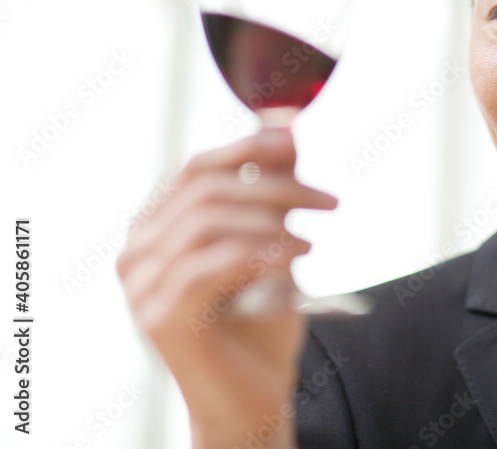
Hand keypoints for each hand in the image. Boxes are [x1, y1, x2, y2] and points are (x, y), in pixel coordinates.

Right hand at [116, 128, 336, 448]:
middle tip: (327, 202)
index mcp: (160, 227)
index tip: (295, 141)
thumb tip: (287, 128)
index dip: (247, 148)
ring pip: (207, 221)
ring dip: (271, 220)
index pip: (198, 169)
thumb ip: (272, 191)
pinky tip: (293, 255)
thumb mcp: (273, 245)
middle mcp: (139, 250)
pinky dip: (258, 252)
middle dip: (276, 187)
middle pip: (208, 190)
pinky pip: (209, 265)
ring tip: (312, 240)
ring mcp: (142, 285)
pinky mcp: (160, 316)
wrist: (254, 397)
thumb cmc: (261, 321)